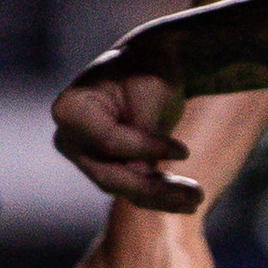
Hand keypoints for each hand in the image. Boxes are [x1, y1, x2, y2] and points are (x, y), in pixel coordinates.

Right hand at [51, 45, 203, 213]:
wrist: (146, 66)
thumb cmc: (146, 68)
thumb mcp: (151, 89)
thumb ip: (144, 129)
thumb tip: (142, 175)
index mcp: (71, 109)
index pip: (109, 141)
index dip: (146, 149)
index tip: (185, 151)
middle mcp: (69, 138)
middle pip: (110, 174)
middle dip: (154, 187)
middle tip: (198, 194)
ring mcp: (84, 158)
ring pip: (124, 188)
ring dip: (162, 197)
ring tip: (198, 197)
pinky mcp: (103, 170)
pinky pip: (131, 190)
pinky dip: (159, 196)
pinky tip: (188, 201)